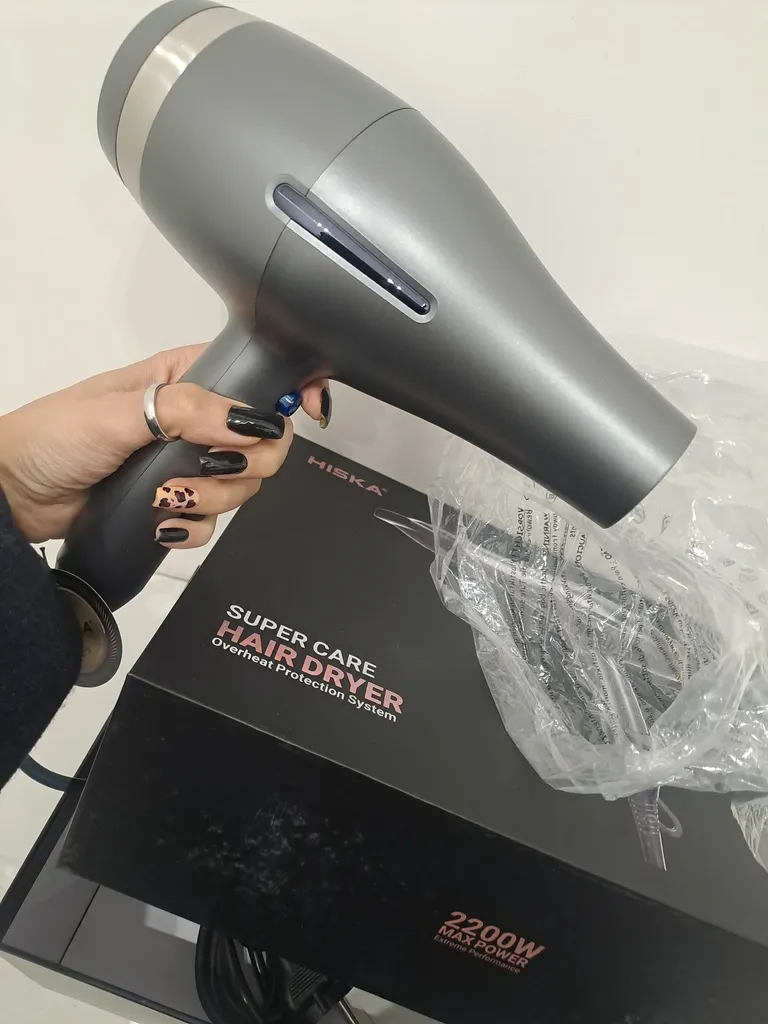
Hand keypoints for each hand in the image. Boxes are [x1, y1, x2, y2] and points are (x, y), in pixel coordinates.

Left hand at [0, 345, 328, 546]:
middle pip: (261, 442)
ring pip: (242, 484)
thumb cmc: (51, 437)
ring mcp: (187, 462)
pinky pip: (213, 519)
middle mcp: (193, 419)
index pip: (255, 375)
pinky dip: (194, 526)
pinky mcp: (176, 501)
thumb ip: (188, 411)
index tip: (309, 410)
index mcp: (183, 378)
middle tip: (209, 470)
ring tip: (167, 498)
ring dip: (213, 498)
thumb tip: (248, 422)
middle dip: (245, 465)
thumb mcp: (119, 413)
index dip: (289, 391)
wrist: (15, 495)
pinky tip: (163, 523)